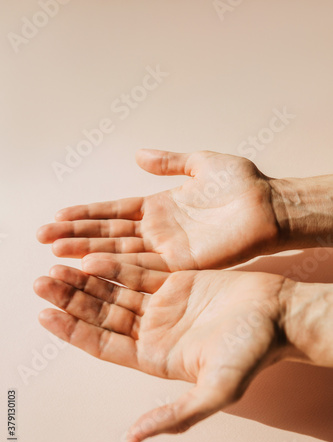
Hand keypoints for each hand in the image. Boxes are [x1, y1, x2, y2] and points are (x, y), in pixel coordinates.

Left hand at [34, 257, 301, 441]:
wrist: (279, 314)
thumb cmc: (253, 352)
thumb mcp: (217, 389)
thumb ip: (177, 414)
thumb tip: (134, 439)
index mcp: (155, 358)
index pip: (103, 344)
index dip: (73, 331)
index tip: (46, 315)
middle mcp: (153, 331)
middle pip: (102, 314)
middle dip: (71, 300)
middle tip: (43, 283)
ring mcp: (162, 305)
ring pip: (115, 291)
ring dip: (86, 280)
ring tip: (58, 266)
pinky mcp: (174, 281)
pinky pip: (137, 272)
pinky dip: (115, 265)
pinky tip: (93, 257)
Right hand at [37, 150, 280, 270]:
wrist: (271, 205)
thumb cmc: (241, 184)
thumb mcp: (200, 163)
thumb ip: (169, 161)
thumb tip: (138, 155)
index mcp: (160, 208)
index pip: (114, 212)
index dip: (86, 214)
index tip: (58, 216)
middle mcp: (159, 232)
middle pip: (109, 234)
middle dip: (77, 235)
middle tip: (44, 238)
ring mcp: (168, 250)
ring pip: (120, 252)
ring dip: (88, 252)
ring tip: (57, 254)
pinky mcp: (183, 264)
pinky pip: (144, 266)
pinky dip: (118, 266)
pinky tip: (92, 265)